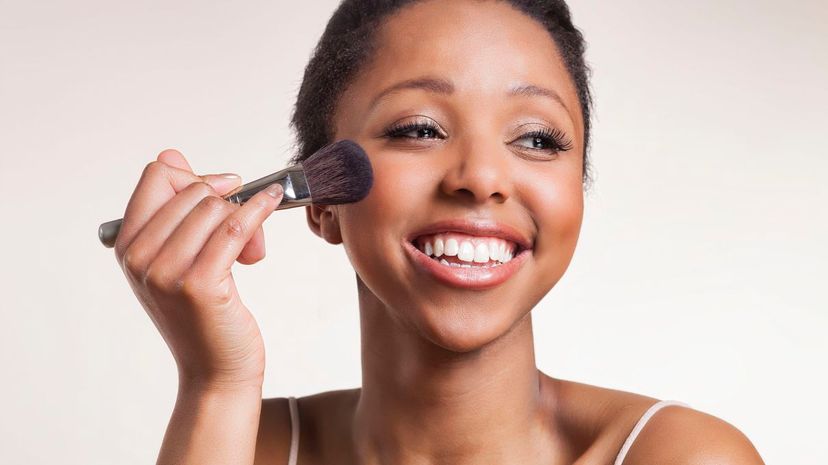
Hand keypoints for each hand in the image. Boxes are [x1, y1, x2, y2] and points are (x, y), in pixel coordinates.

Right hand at [114, 149, 282, 390]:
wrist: (216, 371)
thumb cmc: (204, 315)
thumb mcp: (179, 259)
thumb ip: (175, 209)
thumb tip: (172, 155)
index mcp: (127, 245)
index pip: (156, 175)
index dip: (195, 178)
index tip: (223, 192)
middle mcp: (139, 257)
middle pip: (192, 189)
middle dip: (228, 199)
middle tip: (244, 227)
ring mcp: (166, 271)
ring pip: (215, 206)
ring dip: (247, 215)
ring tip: (253, 248)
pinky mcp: (200, 284)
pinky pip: (236, 225)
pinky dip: (259, 208)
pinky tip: (273, 201)